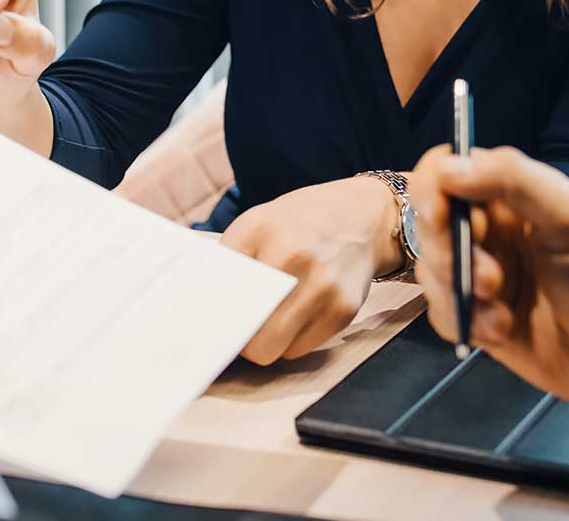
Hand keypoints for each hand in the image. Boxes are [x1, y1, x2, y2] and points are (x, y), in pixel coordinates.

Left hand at [221, 176, 402, 363]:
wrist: (365, 218)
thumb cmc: (301, 224)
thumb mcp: (258, 223)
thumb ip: (230, 259)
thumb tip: (203, 309)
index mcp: (260, 229)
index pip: (218, 287)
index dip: (210, 310)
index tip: (202, 322)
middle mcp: (293, 256)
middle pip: (245, 330)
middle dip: (238, 337)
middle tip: (238, 327)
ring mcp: (322, 286)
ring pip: (272, 349)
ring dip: (265, 342)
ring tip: (270, 319)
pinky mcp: (343, 310)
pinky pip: (300, 350)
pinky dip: (293, 341)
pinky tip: (299, 315)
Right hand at [406, 146, 568, 447]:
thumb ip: (514, 179)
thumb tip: (449, 166)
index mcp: (514, 195)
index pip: (448, 169)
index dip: (433, 188)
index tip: (441, 216)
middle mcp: (494, 231)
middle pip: (430, 223)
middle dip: (451, 252)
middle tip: (492, 278)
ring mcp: (484, 277)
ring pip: (431, 271)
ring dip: (460, 291)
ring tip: (503, 309)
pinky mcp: (480, 320)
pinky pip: (440, 312)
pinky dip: (464, 322)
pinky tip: (502, 331)